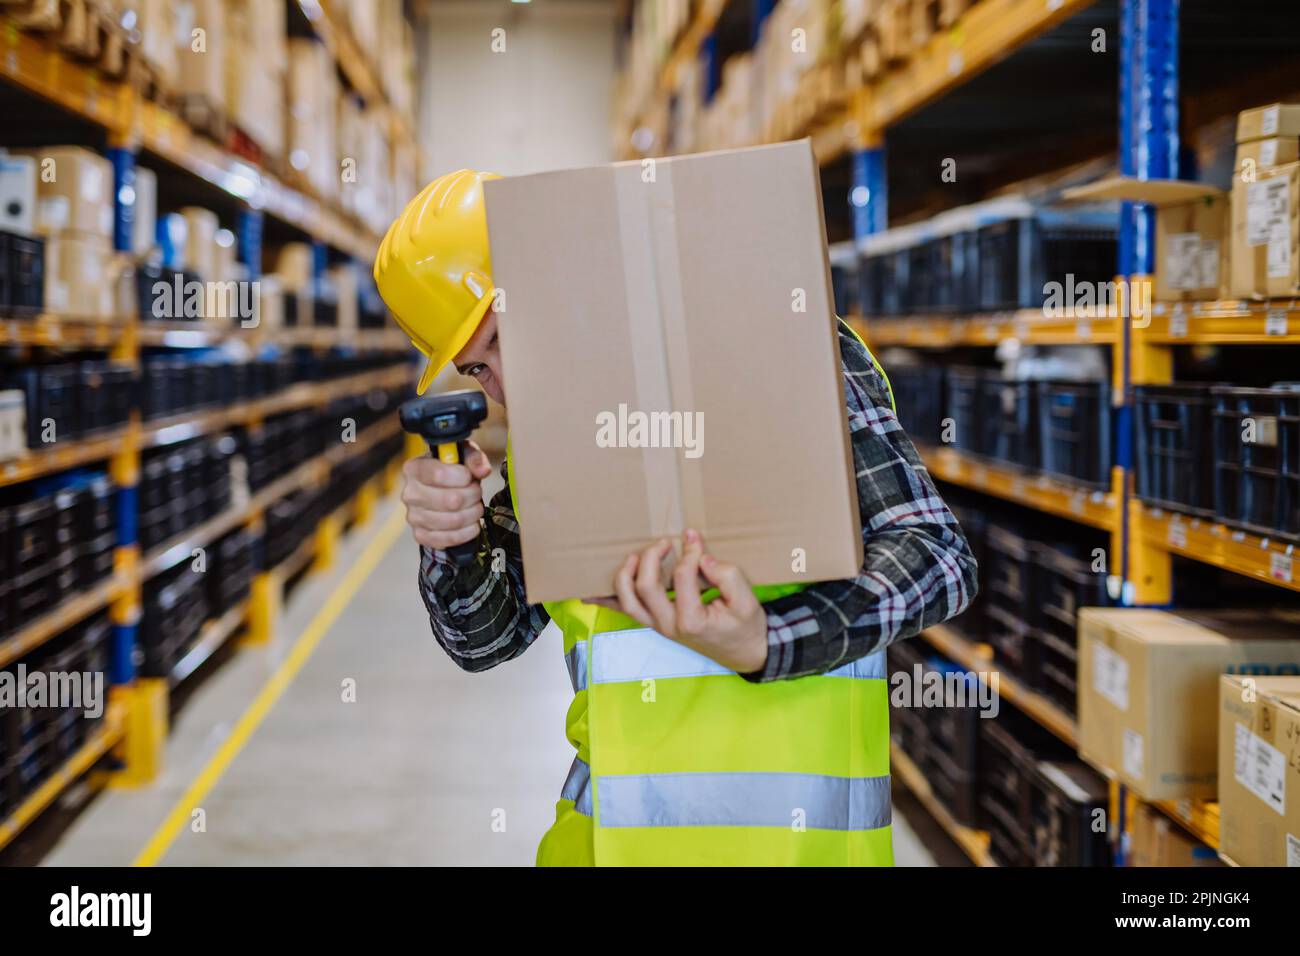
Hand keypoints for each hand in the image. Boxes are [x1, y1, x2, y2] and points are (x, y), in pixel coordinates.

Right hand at [401, 441, 491, 550]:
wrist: (440, 493)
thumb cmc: (452, 472)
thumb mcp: (463, 455)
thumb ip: (474, 457)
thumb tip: (482, 470)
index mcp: (414, 469)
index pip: (438, 474)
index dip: (463, 477)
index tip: (470, 477)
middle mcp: (410, 493)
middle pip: (451, 500)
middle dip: (473, 496)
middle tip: (476, 492)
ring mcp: (413, 517)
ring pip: (454, 520)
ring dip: (473, 514)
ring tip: (475, 506)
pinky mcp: (421, 535)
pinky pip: (449, 539)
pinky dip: (467, 532)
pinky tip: (471, 523)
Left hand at [593, 529, 767, 673]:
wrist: (746, 653)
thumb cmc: (746, 626)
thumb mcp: (746, 599)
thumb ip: (726, 574)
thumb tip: (700, 555)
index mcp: (692, 619)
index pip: (682, 576)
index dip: (688, 552)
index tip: (695, 539)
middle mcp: (670, 626)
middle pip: (645, 587)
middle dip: (651, 558)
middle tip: (664, 542)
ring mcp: (660, 627)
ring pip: (628, 602)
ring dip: (625, 576)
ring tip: (634, 556)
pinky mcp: (656, 625)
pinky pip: (627, 613)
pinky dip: (607, 602)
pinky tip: (589, 593)